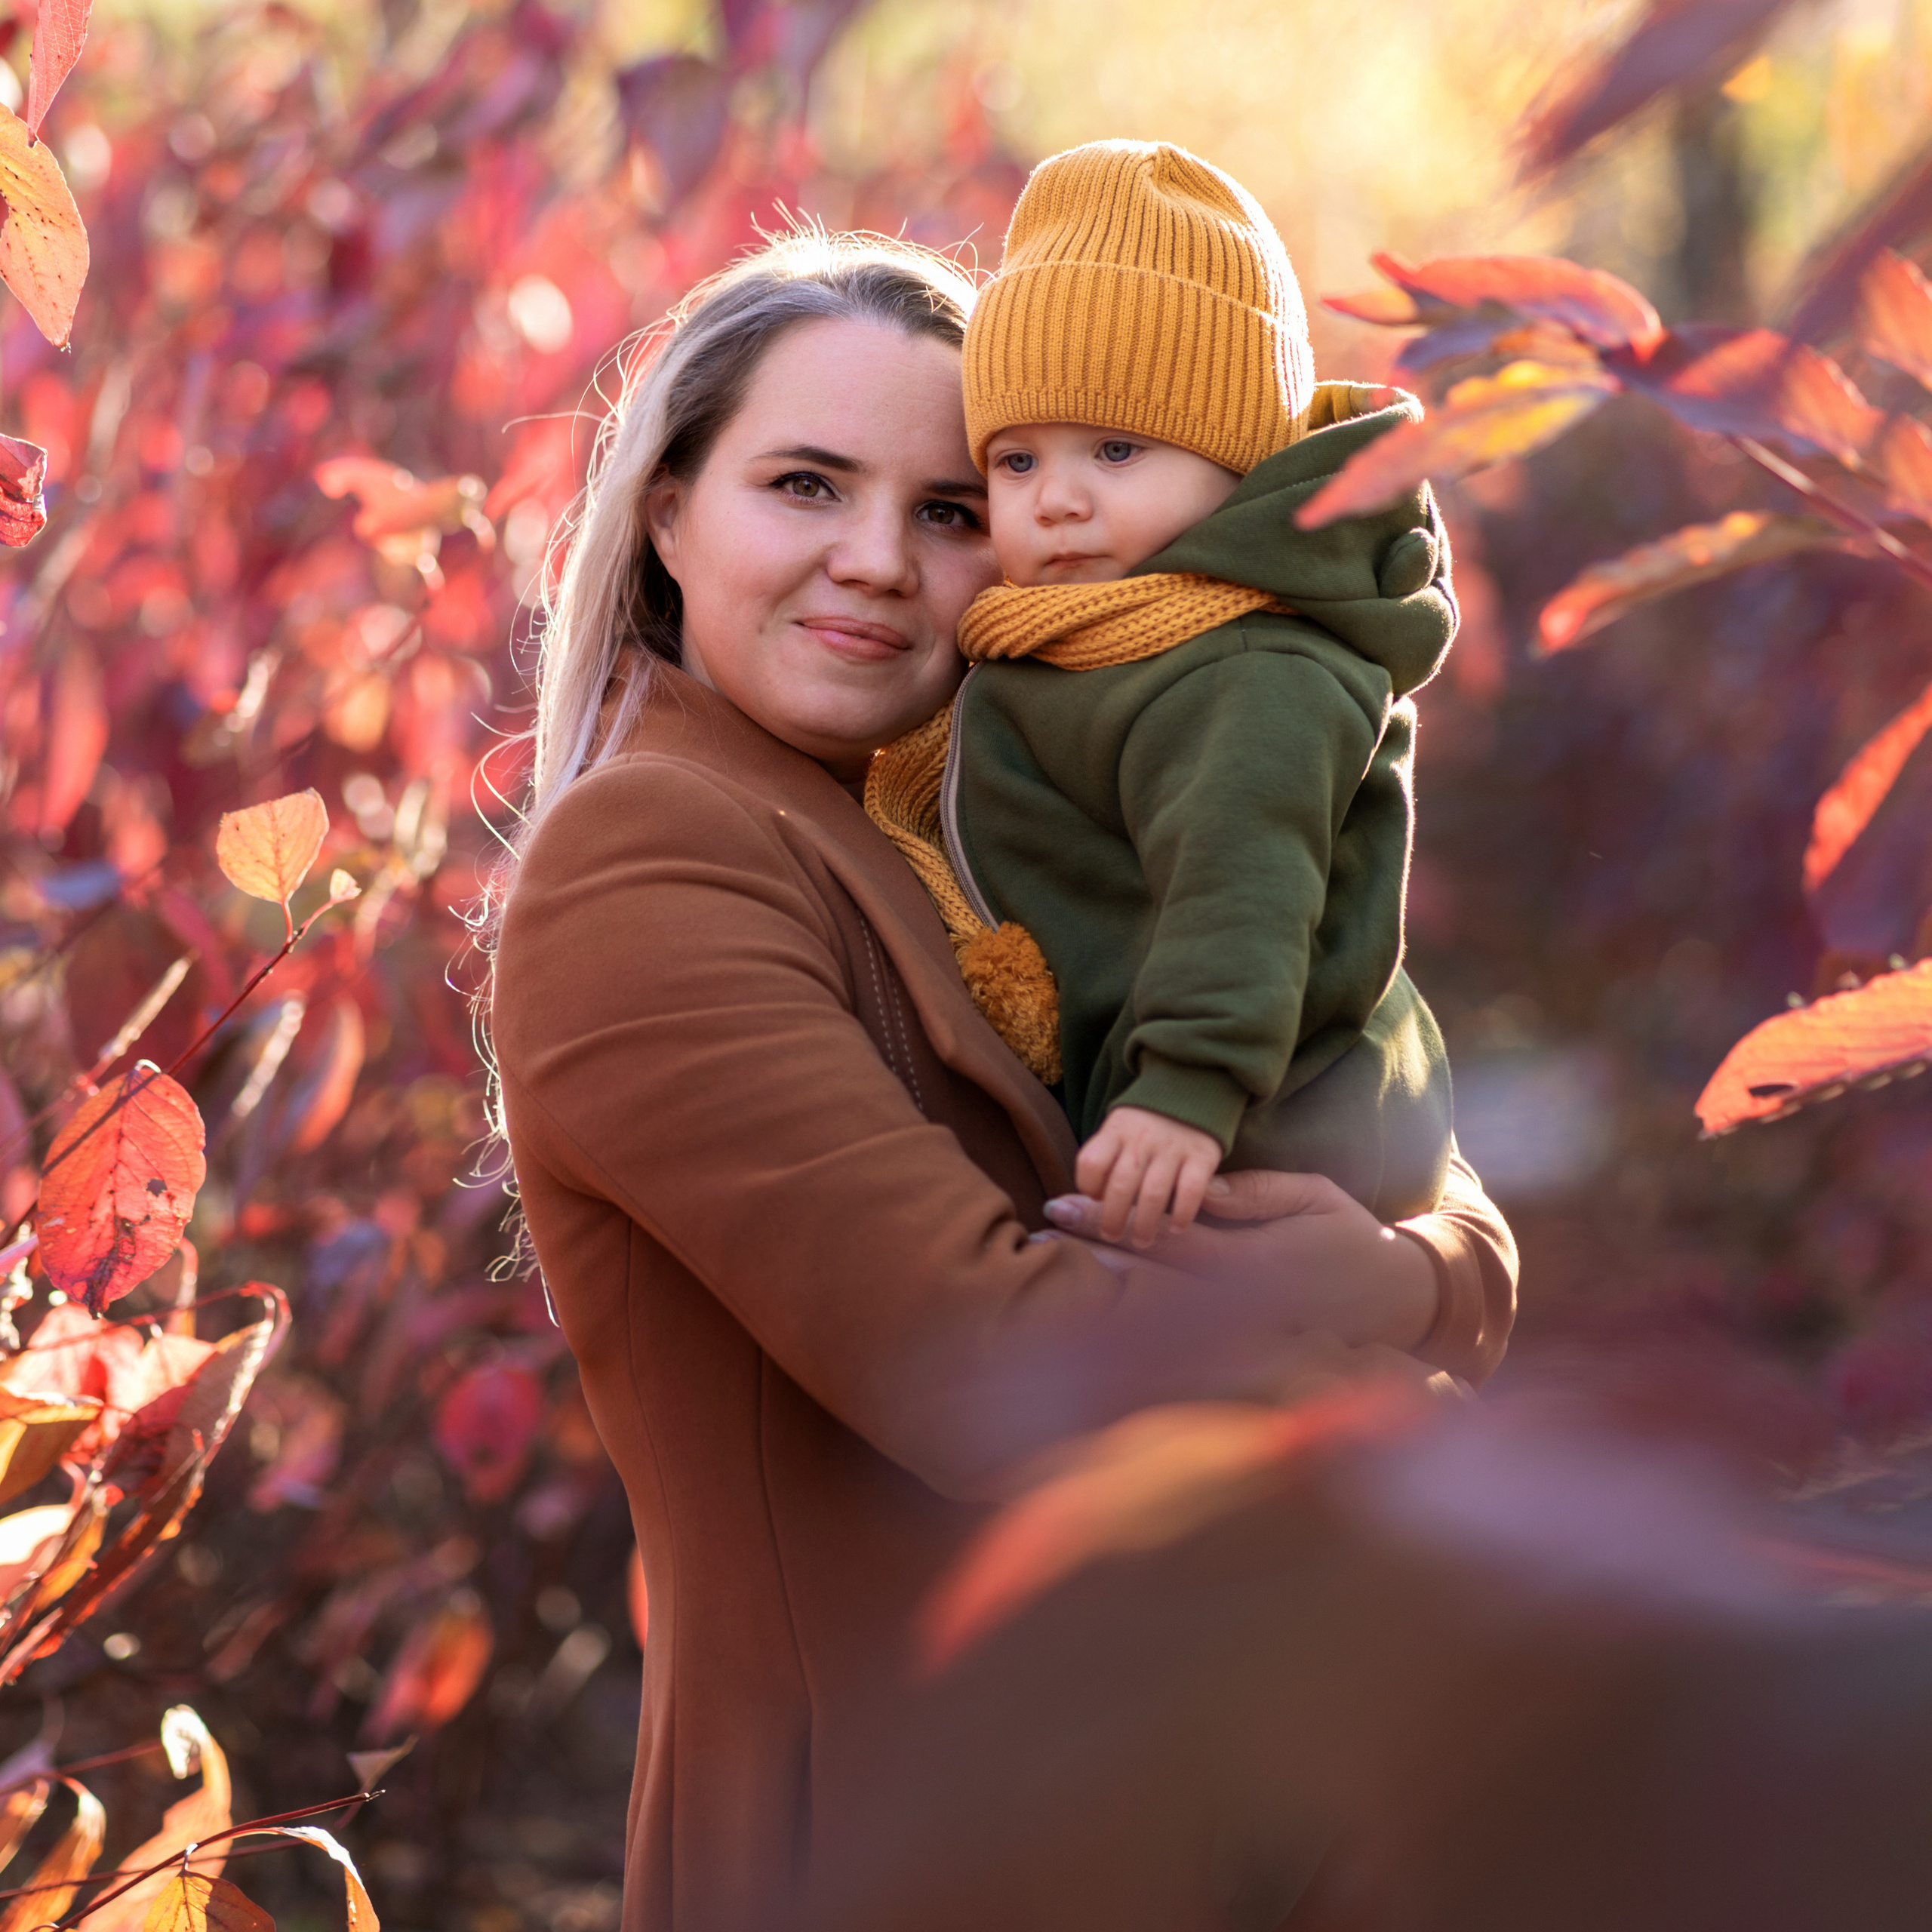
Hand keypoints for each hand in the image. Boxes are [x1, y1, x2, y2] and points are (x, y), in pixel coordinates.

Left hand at [1043, 1167, 1438, 1353]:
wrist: (1393, 1298)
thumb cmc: (1352, 1235)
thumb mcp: (1311, 1196)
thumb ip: (1253, 1195)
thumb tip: (1199, 1189)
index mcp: (1251, 1262)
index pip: (1163, 1241)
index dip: (1108, 1223)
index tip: (1063, 1203)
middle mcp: (1236, 1303)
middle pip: (1145, 1277)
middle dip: (1091, 1249)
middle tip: (1040, 1226)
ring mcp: (1236, 1326)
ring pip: (1155, 1304)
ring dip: (1102, 1280)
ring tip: (1051, 1253)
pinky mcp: (1239, 1337)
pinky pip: (1177, 1320)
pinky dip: (1134, 1304)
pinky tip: (1097, 1292)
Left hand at [1075, 1106, 1223, 1248]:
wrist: (1194, 1091)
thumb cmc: (1145, 1126)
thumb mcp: (1118, 1131)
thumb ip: (1103, 1160)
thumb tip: (1074, 1205)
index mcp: (1116, 1130)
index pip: (1090, 1162)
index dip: (1087, 1187)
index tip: (1094, 1201)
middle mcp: (1143, 1137)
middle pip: (1119, 1185)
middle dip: (1112, 1219)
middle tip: (1111, 1236)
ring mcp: (1173, 1146)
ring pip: (1153, 1193)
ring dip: (1144, 1224)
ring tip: (1141, 1240)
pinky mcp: (1202, 1155)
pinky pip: (1190, 1191)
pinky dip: (1183, 1214)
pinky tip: (1176, 1228)